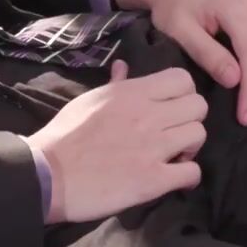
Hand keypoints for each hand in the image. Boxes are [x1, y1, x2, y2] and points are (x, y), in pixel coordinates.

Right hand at [25, 61, 206, 223]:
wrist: (48, 174)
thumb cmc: (64, 135)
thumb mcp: (88, 100)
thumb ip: (114, 85)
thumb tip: (123, 67)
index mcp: (131, 93)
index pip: (183, 79)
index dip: (184, 94)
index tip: (171, 108)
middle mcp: (147, 115)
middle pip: (199, 106)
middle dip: (190, 120)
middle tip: (175, 134)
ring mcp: (153, 147)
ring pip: (199, 136)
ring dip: (190, 148)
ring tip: (173, 157)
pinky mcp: (153, 179)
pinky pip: (192, 172)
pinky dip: (187, 177)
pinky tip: (172, 179)